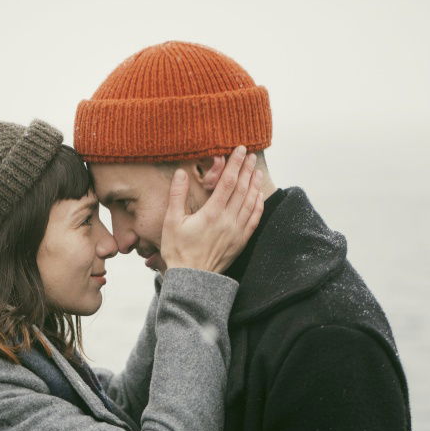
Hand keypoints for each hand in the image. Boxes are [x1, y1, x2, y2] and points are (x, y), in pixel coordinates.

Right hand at [160, 146, 263, 273]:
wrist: (192, 280)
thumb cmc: (178, 251)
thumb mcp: (171, 222)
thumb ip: (177, 195)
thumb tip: (180, 172)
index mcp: (212, 214)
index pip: (228, 182)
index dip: (235, 163)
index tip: (240, 150)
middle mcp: (228, 221)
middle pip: (242, 189)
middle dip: (246, 170)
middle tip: (250, 155)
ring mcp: (236, 232)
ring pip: (251, 203)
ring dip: (254, 185)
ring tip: (256, 171)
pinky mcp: (240, 242)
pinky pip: (254, 220)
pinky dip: (258, 205)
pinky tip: (258, 196)